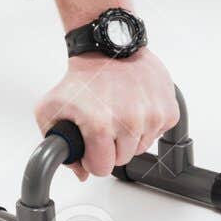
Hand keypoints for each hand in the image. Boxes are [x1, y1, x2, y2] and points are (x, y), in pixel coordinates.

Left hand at [34, 48, 179, 181]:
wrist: (108, 48)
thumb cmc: (83, 77)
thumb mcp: (51, 108)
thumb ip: (57, 145)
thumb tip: (81, 172)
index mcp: (100, 125)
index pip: (101, 168)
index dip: (93, 158)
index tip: (91, 144)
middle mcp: (129, 122)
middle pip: (122, 160)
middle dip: (111, 147)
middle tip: (104, 123)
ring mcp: (152, 116)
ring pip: (141, 148)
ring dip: (130, 135)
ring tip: (119, 111)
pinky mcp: (169, 109)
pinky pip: (158, 133)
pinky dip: (147, 124)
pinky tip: (135, 105)